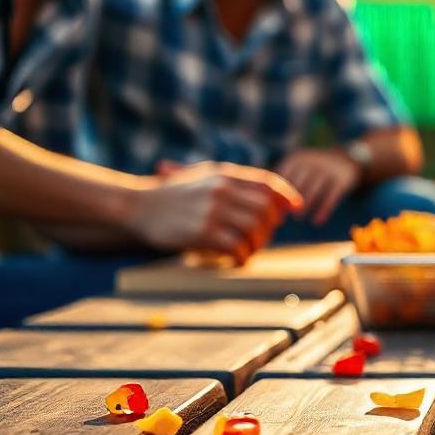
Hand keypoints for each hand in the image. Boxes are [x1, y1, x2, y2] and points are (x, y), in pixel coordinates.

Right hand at [128, 162, 302, 262]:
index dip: (287, 196)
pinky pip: (236, 246)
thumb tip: (275, 197)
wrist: (136, 207)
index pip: (268, 183)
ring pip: (254, 229)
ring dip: (257, 244)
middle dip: (270, 226)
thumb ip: (236, 183)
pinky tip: (238, 260)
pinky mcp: (202, 232)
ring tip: (248, 250)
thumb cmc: (173, 194)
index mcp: (225, 174)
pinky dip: (242, 256)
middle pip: (265, 209)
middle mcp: (222, 189)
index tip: (297, 209)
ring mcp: (212, 211)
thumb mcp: (205, 177)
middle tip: (261, 237)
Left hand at [275, 148, 362, 225]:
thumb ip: (284, 180)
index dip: (278, 194)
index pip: (284, 177)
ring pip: (315, 191)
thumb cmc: (315, 168)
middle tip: (283, 215)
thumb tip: (267, 203)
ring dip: (306, 206)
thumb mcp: (300, 166)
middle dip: (290, 201)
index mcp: (299, 158)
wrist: (349, 158)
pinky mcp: (343, 179)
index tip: (273, 208)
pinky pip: (332, 198)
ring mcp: (329, 170)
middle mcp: (314, 162)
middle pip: (299, 185)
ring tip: (298, 218)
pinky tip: (318, 221)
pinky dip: (324, 210)